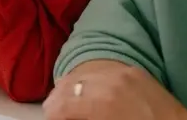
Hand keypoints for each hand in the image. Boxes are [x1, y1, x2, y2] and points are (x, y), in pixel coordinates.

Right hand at [43, 61, 186, 119]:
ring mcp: (124, 72)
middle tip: (55, 115)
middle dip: (57, 103)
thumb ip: (83, 118)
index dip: (52, 115)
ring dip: (69, 90)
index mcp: (103, 101)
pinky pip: (100, 71)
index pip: (61, 104)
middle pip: (66, 85)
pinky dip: (87, 82)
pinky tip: (86, 95)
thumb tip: (66, 115)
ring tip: (67, 106)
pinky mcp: (134, 71)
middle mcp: (110, 79)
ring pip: (81, 74)